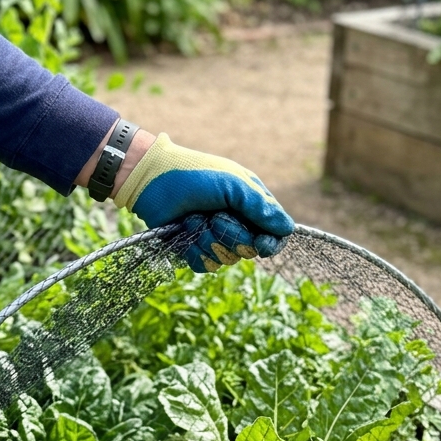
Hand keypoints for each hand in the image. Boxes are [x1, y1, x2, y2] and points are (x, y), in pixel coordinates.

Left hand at [114, 133, 294, 273]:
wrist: (153, 181)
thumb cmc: (195, 175)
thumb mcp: (234, 185)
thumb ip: (261, 207)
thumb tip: (287, 229)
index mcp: (250, 205)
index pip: (273, 234)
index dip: (270, 243)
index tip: (261, 244)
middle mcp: (235, 223)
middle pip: (249, 250)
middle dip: (233, 236)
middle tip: (216, 217)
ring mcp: (213, 237)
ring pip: (226, 259)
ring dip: (210, 240)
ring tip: (195, 218)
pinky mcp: (193, 248)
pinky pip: (204, 264)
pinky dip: (194, 249)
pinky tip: (185, 230)